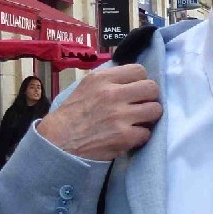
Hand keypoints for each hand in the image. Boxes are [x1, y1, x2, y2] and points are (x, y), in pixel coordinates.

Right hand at [37, 64, 162, 160]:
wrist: (57, 143)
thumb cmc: (70, 116)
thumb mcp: (85, 87)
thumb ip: (108, 81)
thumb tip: (131, 79)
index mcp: (102, 79)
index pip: (139, 70)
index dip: (140, 81)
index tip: (136, 90)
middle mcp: (112, 94)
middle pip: (152, 88)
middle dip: (149, 97)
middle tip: (141, 105)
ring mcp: (120, 115)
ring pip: (155, 110)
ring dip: (149, 117)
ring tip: (138, 121)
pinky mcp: (124, 136)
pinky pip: (147, 132)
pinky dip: (140, 136)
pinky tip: (130, 136)